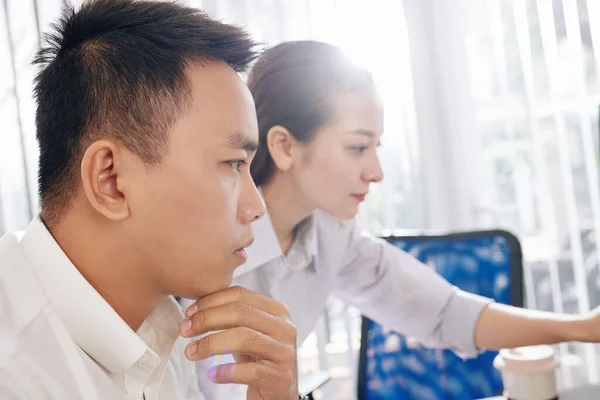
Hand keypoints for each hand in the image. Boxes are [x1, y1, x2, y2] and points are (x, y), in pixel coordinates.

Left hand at [180, 286, 297, 399]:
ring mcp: (284, 352)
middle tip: (184, 330)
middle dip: (206, 319)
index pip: (240, 295)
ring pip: (244, 338)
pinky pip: (249, 371)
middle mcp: (284, 327)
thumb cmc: (258, 357)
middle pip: (240, 313)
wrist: (279, 389)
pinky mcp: (280, 377)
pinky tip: (211, 374)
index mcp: (276, 310)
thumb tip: (194, 310)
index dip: (211, 301)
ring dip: (210, 344)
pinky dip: (226, 372)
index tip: (188, 313)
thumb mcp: (247, 331)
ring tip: (191, 352)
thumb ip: (230, 316)